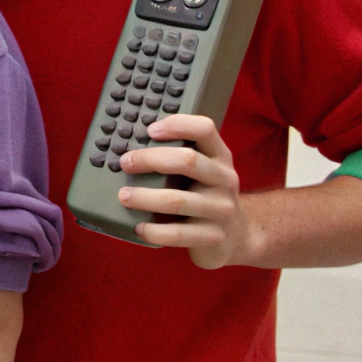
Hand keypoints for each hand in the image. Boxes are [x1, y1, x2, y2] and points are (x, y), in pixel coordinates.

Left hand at [117, 113, 252, 268]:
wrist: (237, 236)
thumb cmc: (206, 196)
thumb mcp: (203, 172)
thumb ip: (179, 157)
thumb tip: (131, 148)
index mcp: (220, 157)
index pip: (205, 129)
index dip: (177, 125)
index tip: (149, 130)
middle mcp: (225, 180)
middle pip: (188, 161)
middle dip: (150, 159)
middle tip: (124, 163)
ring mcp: (221, 209)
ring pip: (178, 200)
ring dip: (145, 197)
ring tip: (124, 196)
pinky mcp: (213, 237)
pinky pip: (178, 233)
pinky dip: (154, 230)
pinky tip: (138, 227)